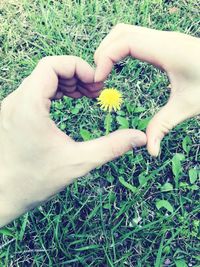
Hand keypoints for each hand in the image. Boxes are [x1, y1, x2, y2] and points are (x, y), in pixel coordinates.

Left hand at [0, 56, 145, 226]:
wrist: (2, 195)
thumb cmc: (35, 181)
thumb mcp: (78, 162)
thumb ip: (111, 147)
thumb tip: (139, 137)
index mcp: (29, 106)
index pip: (51, 65)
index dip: (77, 67)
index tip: (95, 83)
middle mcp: (16, 101)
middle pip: (48, 70)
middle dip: (76, 76)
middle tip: (95, 92)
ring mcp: (12, 107)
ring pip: (41, 79)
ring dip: (66, 83)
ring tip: (85, 96)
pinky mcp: (13, 114)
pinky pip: (35, 91)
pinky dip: (55, 92)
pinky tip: (69, 102)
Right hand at [94, 24, 199, 155]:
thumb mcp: (187, 107)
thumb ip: (163, 127)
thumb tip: (150, 150)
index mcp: (167, 51)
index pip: (125, 41)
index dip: (106, 57)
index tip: (98, 79)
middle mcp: (163, 39)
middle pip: (121, 32)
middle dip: (103, 52)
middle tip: (98, 78)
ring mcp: (164, 39)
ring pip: (126, 32)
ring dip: (110, 49)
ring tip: (105, 72)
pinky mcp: (164, 43)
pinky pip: (134, 38)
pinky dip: (120, 49)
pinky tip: (119, 67)